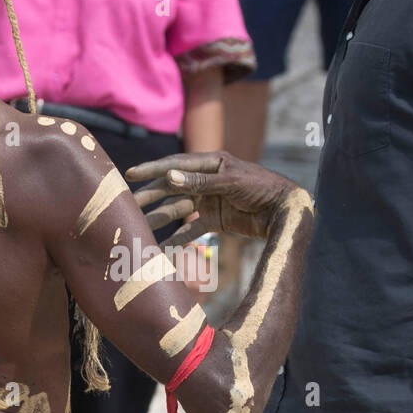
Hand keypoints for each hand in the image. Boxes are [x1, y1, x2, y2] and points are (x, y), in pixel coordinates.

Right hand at [125, 151, 295, 243]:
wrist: (285, 211)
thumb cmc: (262, 188)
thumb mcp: (231, 183)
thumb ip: (201, 182)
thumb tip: (170, 178)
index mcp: (210, 163)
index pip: (175, 166)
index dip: (152, 170)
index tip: (130, 174)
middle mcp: (206, 181)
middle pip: (172, 189)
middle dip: (150, 196)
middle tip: (127, 205)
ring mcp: (210, 201)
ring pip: (178, 210)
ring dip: (160, 218)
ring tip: (139, 227)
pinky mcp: (216, 219)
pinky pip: (192, 230)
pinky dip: (178, 239)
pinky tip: (162, 249)